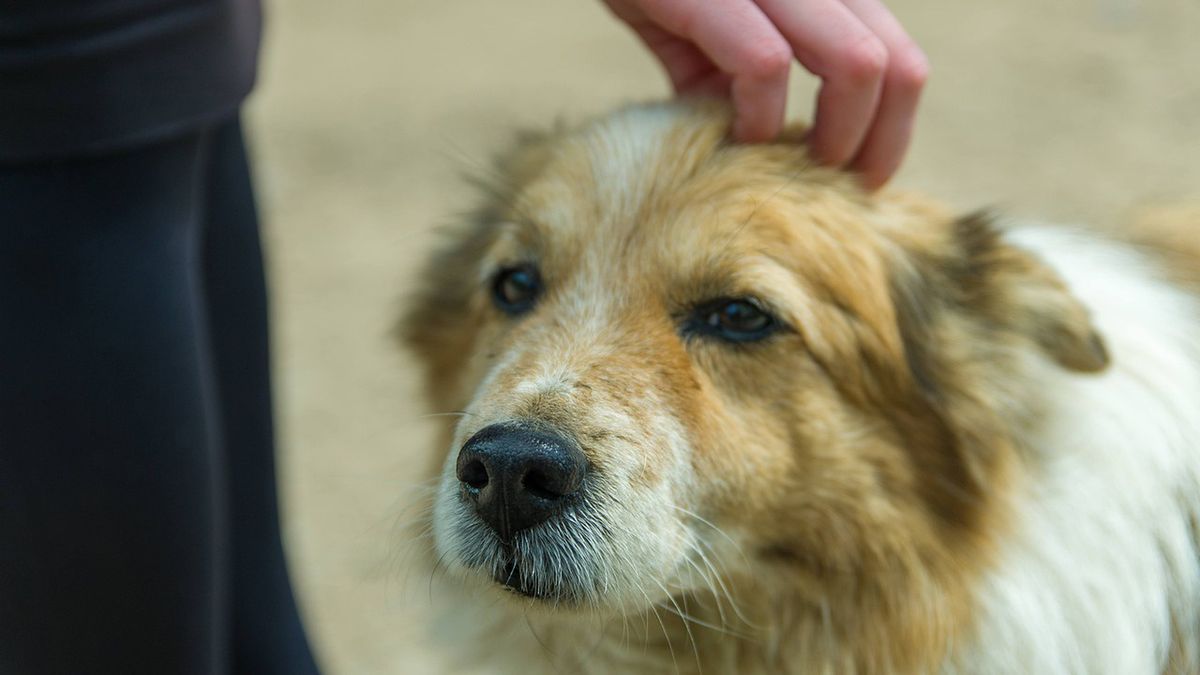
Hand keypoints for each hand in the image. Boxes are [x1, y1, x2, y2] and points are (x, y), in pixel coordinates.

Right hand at [603, 0, 927, 188]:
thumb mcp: (715, 38)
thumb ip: (749, 81)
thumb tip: (768, 151)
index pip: (903, 61)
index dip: (893, 132)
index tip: (859, 180)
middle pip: (896, 69)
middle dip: (872, 146)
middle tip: (829, 187)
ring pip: (856, 65)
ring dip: (829, 139)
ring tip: (787, 169)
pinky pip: (765, 65)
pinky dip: (757, 118)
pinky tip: (732, 137)